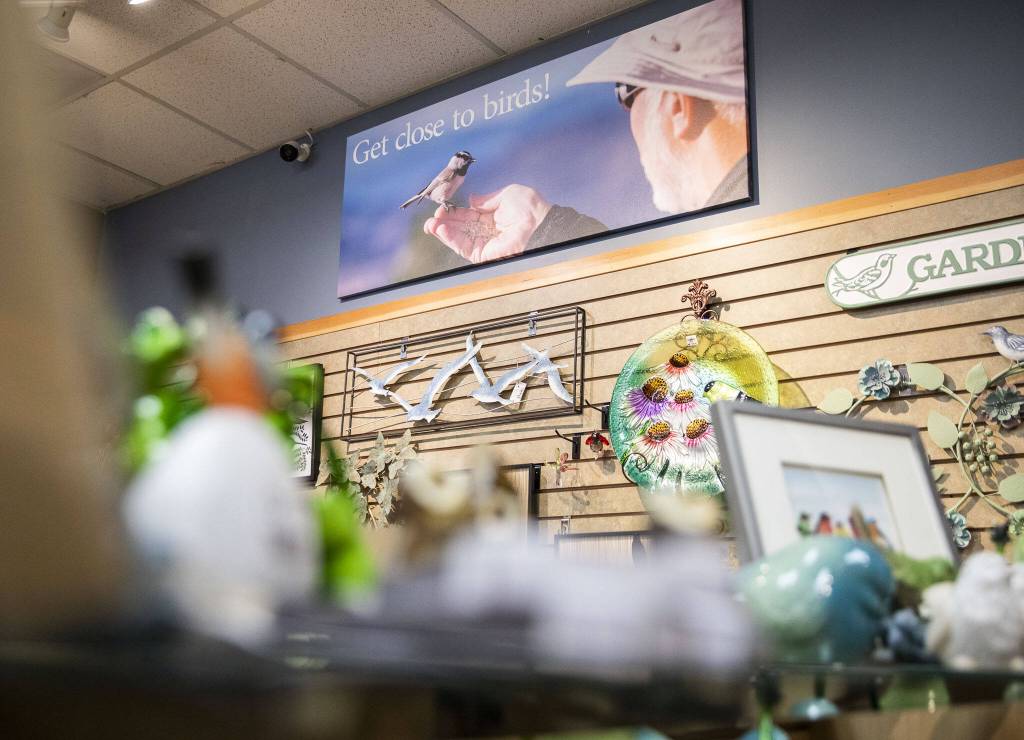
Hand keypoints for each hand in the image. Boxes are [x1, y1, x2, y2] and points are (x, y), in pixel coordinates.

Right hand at [424, 185, 551, 263]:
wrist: (539, 222)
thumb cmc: (529, 208)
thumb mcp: (506, 194)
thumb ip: (486, 199)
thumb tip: (471, 200)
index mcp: (491, 218)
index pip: (466, 216)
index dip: (452, 213)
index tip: (439, 208)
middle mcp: (486, 232)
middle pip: (459, 229)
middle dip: (442, 224)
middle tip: (429, 220)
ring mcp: (484, 244)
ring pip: (458, 239)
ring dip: (443, 232)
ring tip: (431, 225)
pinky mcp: (484, 254)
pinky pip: (463, 247)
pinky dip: (451, 239)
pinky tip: (441, 230)